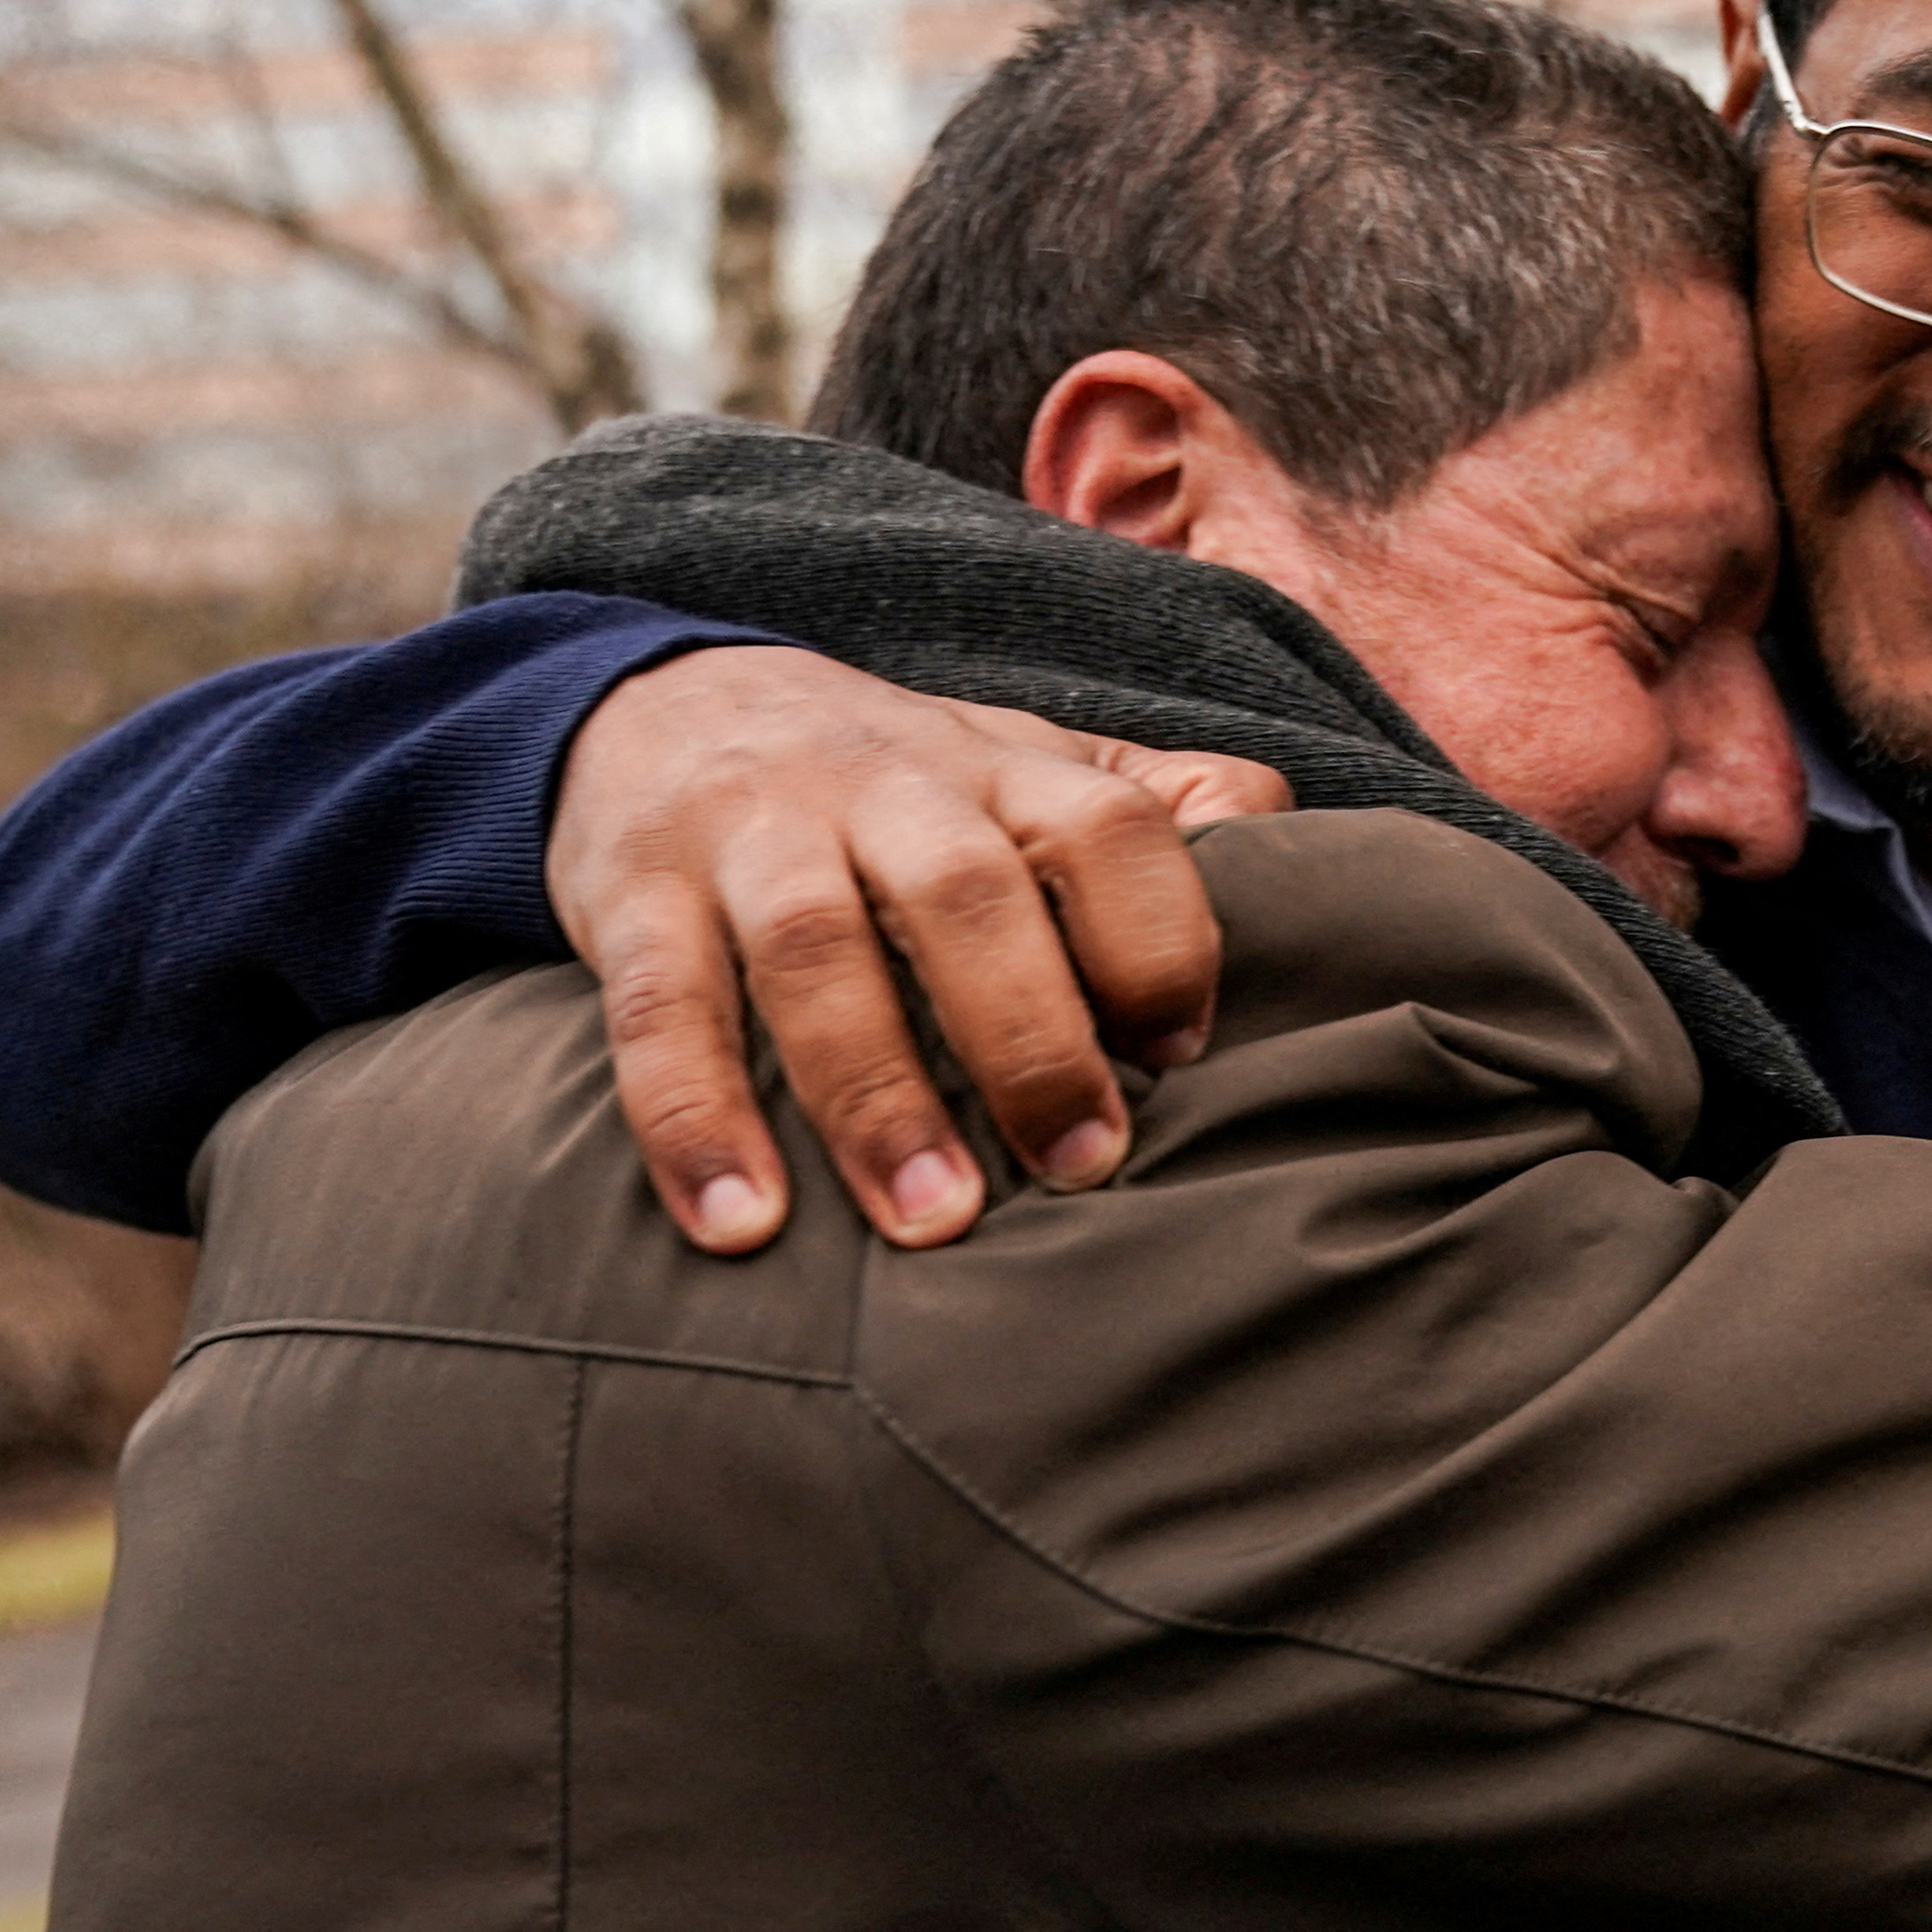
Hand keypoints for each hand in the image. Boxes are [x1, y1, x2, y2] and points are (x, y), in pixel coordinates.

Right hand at [548, 646, 1289, 1253]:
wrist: (665, 703)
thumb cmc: (902, 786)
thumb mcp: (1033, 767)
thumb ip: (1165, 807)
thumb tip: (1298, 866)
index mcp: (1002, 768)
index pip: (1107, 824)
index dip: (1160, 932)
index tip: (1183, 1054)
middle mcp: (882, 788)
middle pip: (965, 892)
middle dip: (1031, 1034)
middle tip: (1083, 1167)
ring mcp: (752, 835)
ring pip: (813, 951)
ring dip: (875, 1094)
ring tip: (930, 1226)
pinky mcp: (633, 893)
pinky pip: (657, 1007)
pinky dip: (693, 1120)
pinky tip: (737, 1227)